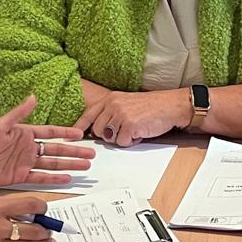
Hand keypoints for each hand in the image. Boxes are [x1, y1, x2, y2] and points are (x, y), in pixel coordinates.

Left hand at [0, 96, 94, 186]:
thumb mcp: (0, 125)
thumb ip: (19, 113)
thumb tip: (34, 97)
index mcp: (25, 134)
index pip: (51, 133)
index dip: (66, 133)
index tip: (81, 134)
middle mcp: (28, 148)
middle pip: (57, 150)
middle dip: (74, 152)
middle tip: (91, 154)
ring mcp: (26, 163)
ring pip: (52, 164)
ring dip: (69, 165)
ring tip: (85, 166)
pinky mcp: (20, 176)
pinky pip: (41, 177)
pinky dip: (54, 178)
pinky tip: (67, 178)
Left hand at [73, 88, 191, 146]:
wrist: (171, 105)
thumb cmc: (151, 106)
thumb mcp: (126, 103)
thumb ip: (111, 112)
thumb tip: (97, 129)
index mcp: (111, 98)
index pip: (89, 114)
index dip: (79, 126)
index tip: (71, 136)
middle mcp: (113, 105)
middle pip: (97, 130)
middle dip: (109, 135)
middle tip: (124, 130)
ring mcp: (121, 114)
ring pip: (109, 138)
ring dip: (122, 138)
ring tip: (134, 129)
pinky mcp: (129, 125)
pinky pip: (122, 142)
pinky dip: (132, 141)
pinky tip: (141, 131)